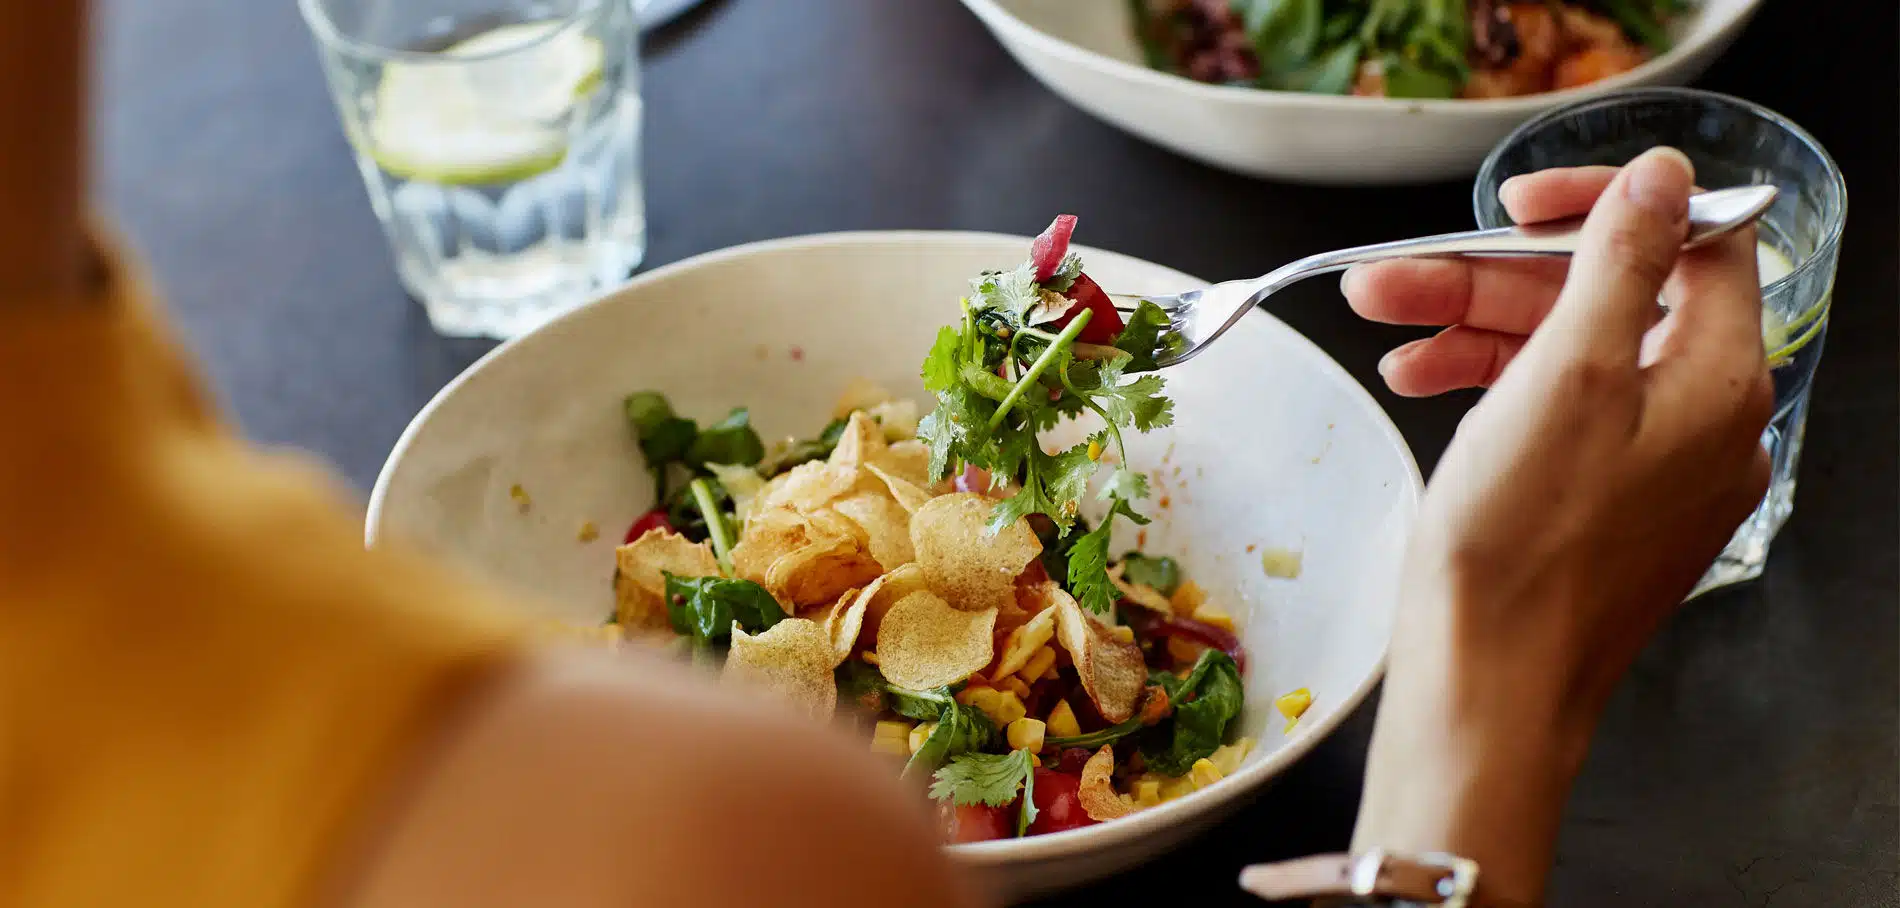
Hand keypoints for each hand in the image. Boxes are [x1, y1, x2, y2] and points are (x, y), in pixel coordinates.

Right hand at [1347, 149, 1773, 905]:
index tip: (1516, 205)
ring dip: (1473, 329)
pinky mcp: (1605, 507)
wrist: (1487, 686)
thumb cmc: (1520, 552)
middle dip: (1494, 278)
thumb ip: (1621, 264)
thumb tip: (1665, 179)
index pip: (1688, 244)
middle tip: (1396, 276)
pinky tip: (1421, 381)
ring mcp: (1654, 470)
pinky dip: (1490, 388)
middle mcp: (1702, 423)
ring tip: (1383, 327)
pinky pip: (1557, 416)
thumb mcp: (1564, 377)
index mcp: (1716, 382)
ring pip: (1569, 358)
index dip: (1599, 207)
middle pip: (1608, 301)